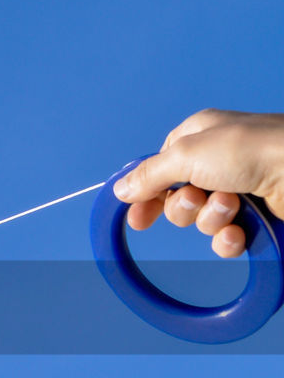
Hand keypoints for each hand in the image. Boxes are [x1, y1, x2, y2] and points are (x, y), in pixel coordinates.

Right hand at [113, 109, 283, 256]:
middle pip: (177, 199)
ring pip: (200, 221)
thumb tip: (120, 191)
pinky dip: (229, 239)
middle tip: (199, 198)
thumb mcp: (185, 154)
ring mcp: (238, 190)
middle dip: (185, 206)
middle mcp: (217, 163)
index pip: (160, 170)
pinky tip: (241, 231)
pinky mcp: (257, 218)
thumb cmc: (249, 150)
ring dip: (211, 219)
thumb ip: (148, 175)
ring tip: (234, 205)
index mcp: (199, 137)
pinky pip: (225, 240)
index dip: (146, 194)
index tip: (136, 218)